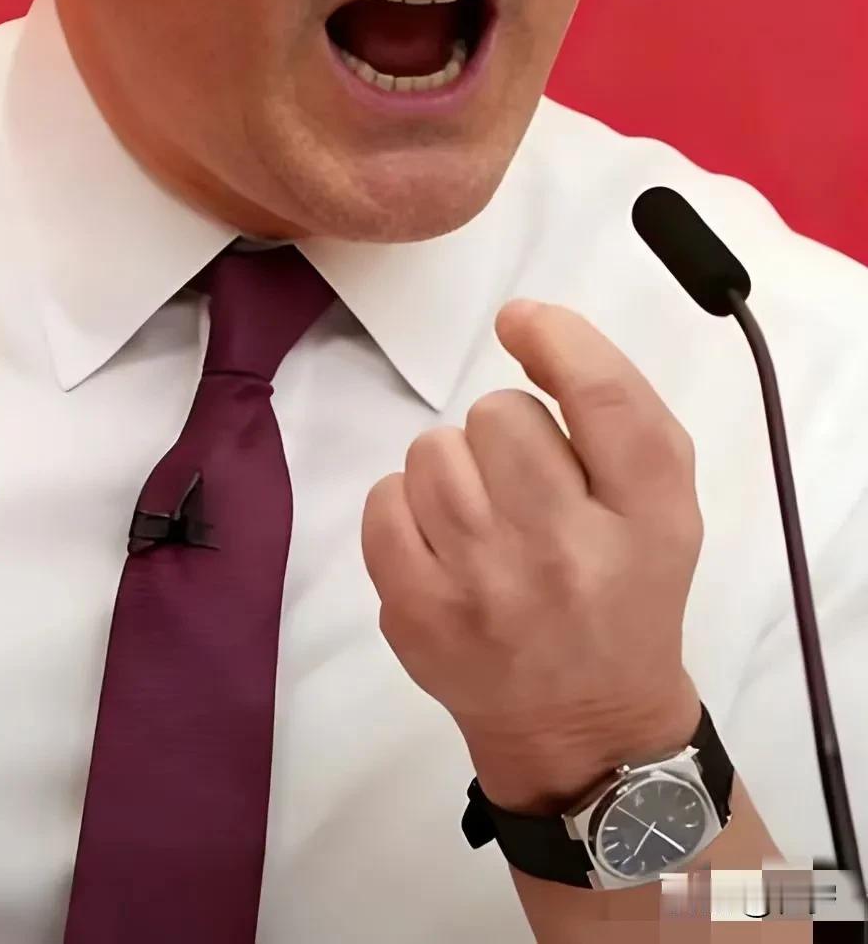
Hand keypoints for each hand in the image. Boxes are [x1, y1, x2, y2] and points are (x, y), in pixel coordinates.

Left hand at [361, 299, 703, 811]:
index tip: (524, 326)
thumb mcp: (660, 500)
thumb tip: (523, 320)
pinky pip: (383, 500)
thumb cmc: (622, 585)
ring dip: (454, 468)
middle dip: (506, 432)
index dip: (559, 339)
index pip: (604, 398)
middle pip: (500, 415)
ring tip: (484, 518)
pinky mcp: (417, 615)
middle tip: (523, 484)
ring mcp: (484, 589)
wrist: (582, 723)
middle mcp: (568, 553)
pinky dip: (407, 508)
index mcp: (648, 518)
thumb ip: (612, 403)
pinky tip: (443, 545)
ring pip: (433, 450)